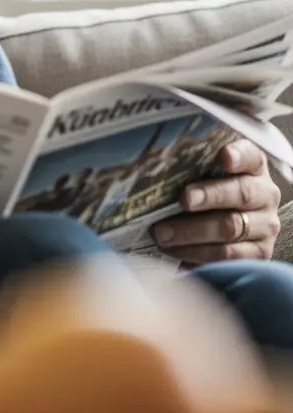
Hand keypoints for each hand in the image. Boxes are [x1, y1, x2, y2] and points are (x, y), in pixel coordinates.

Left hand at [153, 139, 281, 263]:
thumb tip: (149, 163)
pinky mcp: (258, 253)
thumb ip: (187, 166)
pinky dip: (198, 254)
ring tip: (161, 233)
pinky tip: (174, 251)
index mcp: (251, 167)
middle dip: (209, 196)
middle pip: (240, 193)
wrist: (224, 227)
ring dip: (192, 231)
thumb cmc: (202, 191)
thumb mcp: (198, 173)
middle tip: (182, 200)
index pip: (250, 156)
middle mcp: (264, 194)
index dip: (238, 155)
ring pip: (230, 227)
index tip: (223, 157)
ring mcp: (264, 225)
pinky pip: (228, 256)